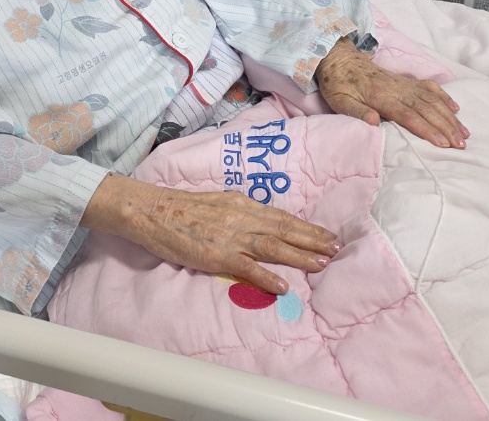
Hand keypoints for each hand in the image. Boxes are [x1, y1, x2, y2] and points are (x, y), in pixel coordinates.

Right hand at [80, 174, 340, 294]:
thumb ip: (239, 213)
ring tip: (322, 263)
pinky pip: (245, 267)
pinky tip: (283, 285)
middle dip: (312, 240)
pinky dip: (266, 276)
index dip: (306, 227)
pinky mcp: (215, 254)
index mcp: (241, 203)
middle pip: (283, 229)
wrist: (151, 211)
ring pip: (272, 246)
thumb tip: (261, 225)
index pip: (281, 216)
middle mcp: (240, 217)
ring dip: (299, 255)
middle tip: (337, 249)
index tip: (327, 235)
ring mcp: (229, 236)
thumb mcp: (216, 202)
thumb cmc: (179, 208)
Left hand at [316, 37, 467, 148]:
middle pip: (426, 109)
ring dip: (449, 116)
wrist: (339, 58)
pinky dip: (444, 97)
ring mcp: (403, 83)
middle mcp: (396, 89)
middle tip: (461, 144)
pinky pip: (429, 87)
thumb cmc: (337, 84)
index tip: (442, 143)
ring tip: (463, 133)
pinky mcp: (405, 80)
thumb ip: (356, 112)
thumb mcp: (339, 101)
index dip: (426, 130)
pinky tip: (455, 108)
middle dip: (445, 127)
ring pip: (432, 99)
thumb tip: (374, 123)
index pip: (408, 116)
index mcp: (380, 96)